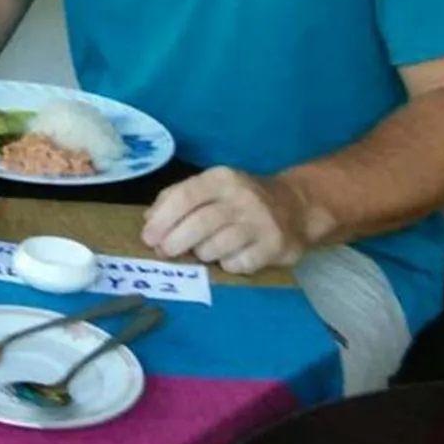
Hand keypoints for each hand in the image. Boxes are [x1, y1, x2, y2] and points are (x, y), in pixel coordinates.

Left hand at [140, 167, 311, 274]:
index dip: (162, 219)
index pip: (184, 196)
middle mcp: (242, 197)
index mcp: (221, 178)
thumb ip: (178, 198)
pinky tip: (230, 257)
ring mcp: (261, 222)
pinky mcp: (274, 246)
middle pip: (199, 224)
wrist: (296, 206)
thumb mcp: (211, 187)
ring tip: (204, 250)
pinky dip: (227, 264)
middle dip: (175, 242)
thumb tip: (150, 220)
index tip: (148, 237)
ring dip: (202, 254)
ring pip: (216, 247)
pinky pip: (238, 264)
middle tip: (164, 252)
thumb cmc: (241, 199)